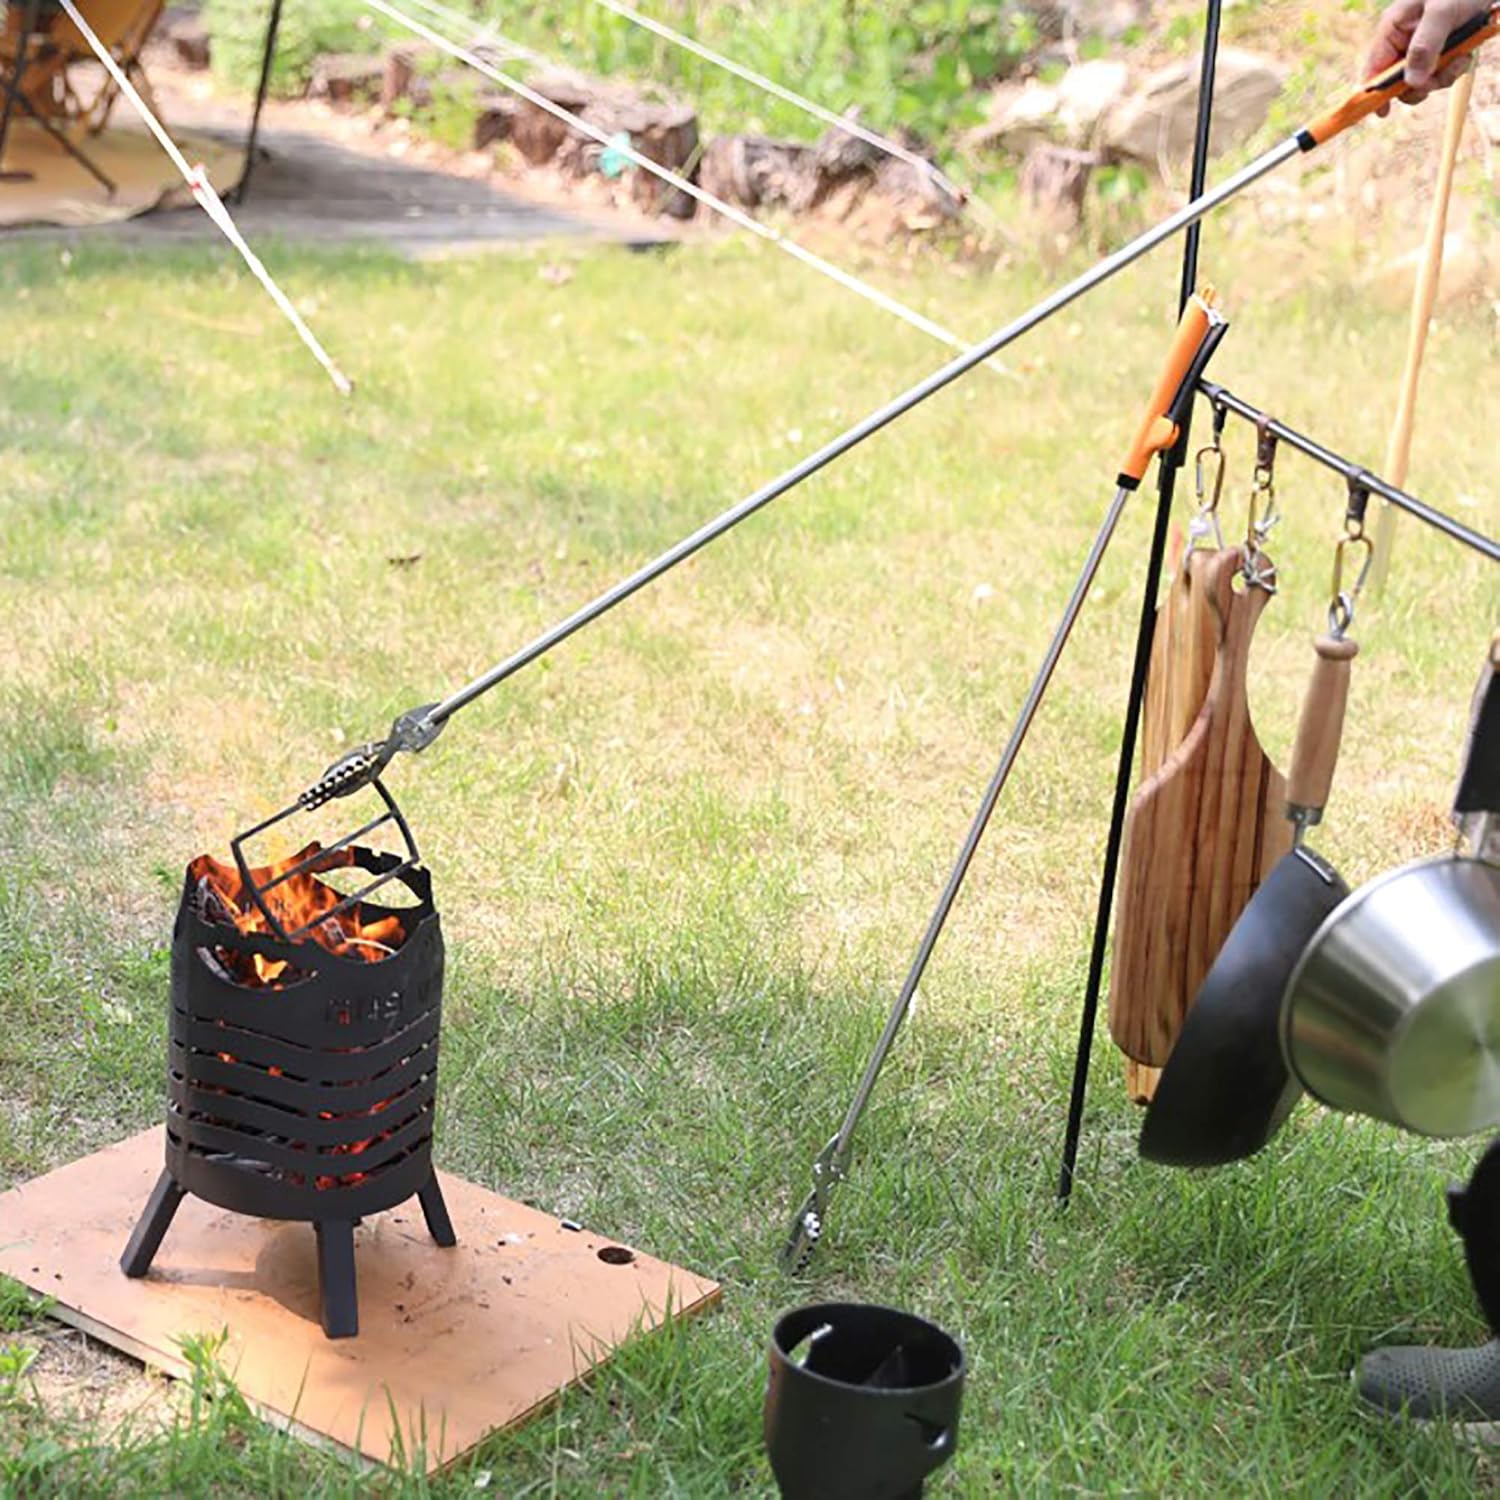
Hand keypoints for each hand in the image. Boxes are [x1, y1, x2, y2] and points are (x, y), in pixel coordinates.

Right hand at [1364, 0, 1486, 108]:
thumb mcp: (1442, 12)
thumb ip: (1425, 46)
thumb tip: (1412, 83)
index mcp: (1392, 28)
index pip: (1374, 68)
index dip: (1375, 93)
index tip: (1383, 112)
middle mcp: (1402, 41)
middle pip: (1398, 81)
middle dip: (1420, 85)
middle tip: (1438, 78)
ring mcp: (1419, 48)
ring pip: (1420, 81)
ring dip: (1441, 78)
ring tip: (1460, 59)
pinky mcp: (1436, 52)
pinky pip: (1438, 74)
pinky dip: (1452, 70)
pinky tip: (1464, 55)